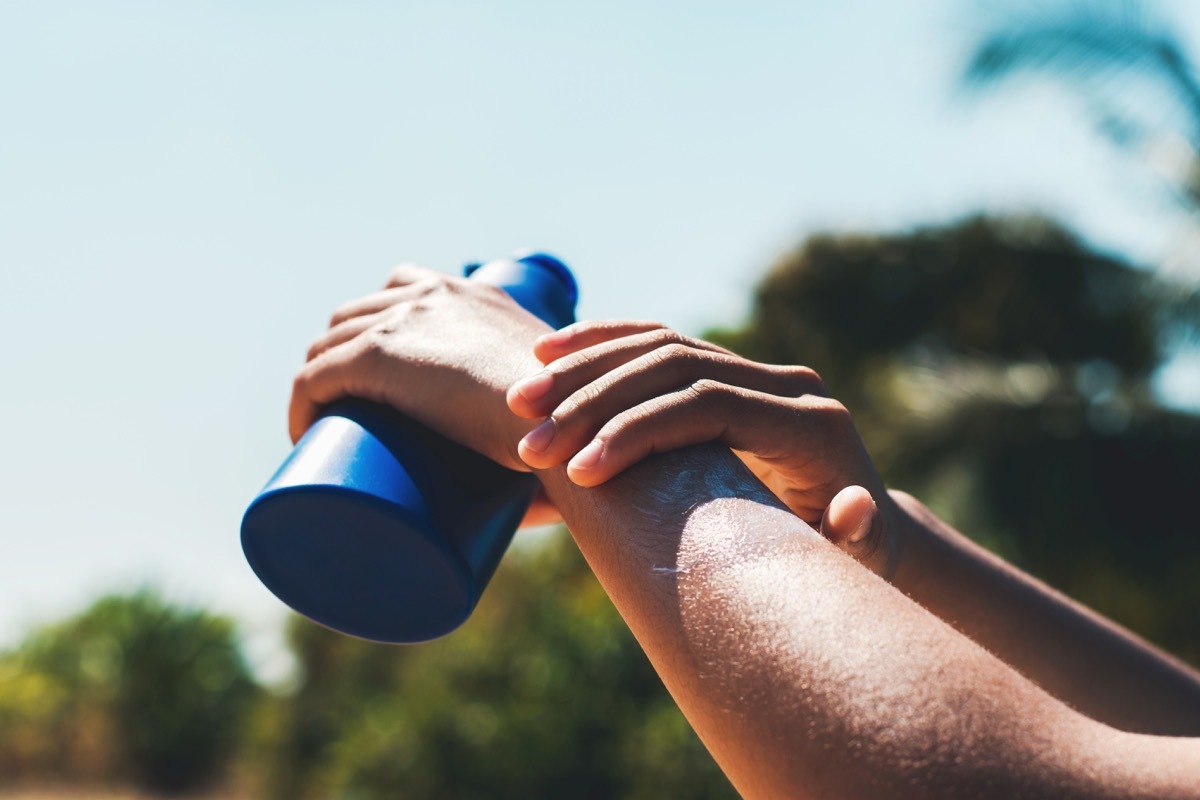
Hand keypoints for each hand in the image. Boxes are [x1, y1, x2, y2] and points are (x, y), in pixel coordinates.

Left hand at [289, 264, 549, 470]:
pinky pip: (314, 375)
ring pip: (331, 343)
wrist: (566, 420)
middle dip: (344, 354)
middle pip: (360, 311)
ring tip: (326, 425)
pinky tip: (303, 431)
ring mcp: (404, 320)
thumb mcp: (557, 410)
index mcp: (476, 297)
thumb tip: (548, 504)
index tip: (380, 375)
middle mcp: (436, 295)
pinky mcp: (378, 355)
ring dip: (321, 378)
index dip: (383, 325)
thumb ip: (549, 438)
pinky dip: (302, 403)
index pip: (407, 286)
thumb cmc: (575, 433)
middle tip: (351, 411)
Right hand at [505, 320, 898, 573]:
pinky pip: (658, 339)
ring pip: (661, 344)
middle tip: (532, 444)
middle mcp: (787, 386)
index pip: (710, 405)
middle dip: (596, 402)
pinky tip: (548, 351)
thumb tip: (853, 508)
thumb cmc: (848, 558)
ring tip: (521, 400)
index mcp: (811, 426)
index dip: (638, 432)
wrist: (858, 526)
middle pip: (677, 368)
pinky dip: (602, 342)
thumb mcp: (858, 558)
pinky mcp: (730, 368)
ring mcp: (757, 371)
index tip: (578, 474)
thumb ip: (859, 536)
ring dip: (584, 368)